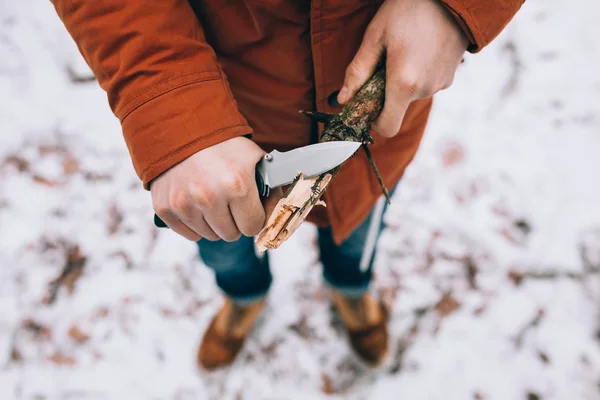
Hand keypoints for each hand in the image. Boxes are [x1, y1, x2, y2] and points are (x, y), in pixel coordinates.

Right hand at [151, 137, 281, 241]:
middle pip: (231, 235)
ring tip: (212, 199)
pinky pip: (189, 234)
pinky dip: (195, 223)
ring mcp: (184, 203)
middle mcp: (209, 197)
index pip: (253, 227)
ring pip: (210, 236)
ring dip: (214, 223)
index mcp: (237, 185)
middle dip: (234, 221)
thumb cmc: (223, 146)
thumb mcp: (255, 159)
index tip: (250, 208)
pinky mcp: (165, 207)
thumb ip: (273, 189)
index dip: (254, 217)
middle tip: (230, 202)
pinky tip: (196, 203)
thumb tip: (283, 215)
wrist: (182, 129)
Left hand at [337, 0, 468, 136]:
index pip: (387, 127)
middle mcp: (425, 90)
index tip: (368, 101)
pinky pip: (425, 84)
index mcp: (404, 84)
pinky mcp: (450, 77)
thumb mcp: (376, 36)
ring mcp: (440, 85)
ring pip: (411, 95)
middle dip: (386, 92)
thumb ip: (358, 71)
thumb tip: (343, 99)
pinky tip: (418, 49)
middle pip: (397, 108)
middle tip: (384, 61)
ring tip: (404, 49)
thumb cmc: (410, 8)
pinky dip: (417, 74)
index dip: (374, 120)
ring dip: (402, 81)